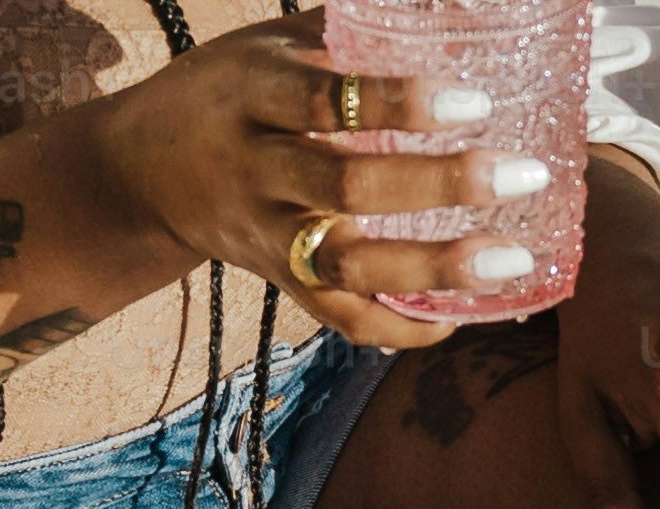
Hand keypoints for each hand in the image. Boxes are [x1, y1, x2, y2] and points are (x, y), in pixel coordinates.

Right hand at [88, 14, 541, 338]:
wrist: (139, 171)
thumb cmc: (229, 90)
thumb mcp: (270, 42)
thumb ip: (349, 29)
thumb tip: (454, 8)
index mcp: (255, 94)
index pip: (329, 102)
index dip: (402, 104)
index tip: (476, 102)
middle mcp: (257, 169)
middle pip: (347, 186)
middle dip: (441, 185)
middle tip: (520, 176)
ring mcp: (266, 234)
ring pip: (349, 265)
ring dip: (435, 270)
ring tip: (512, 262)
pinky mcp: (277, 281)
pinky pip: (339, 316)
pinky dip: (398, 326)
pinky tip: (455, 321)